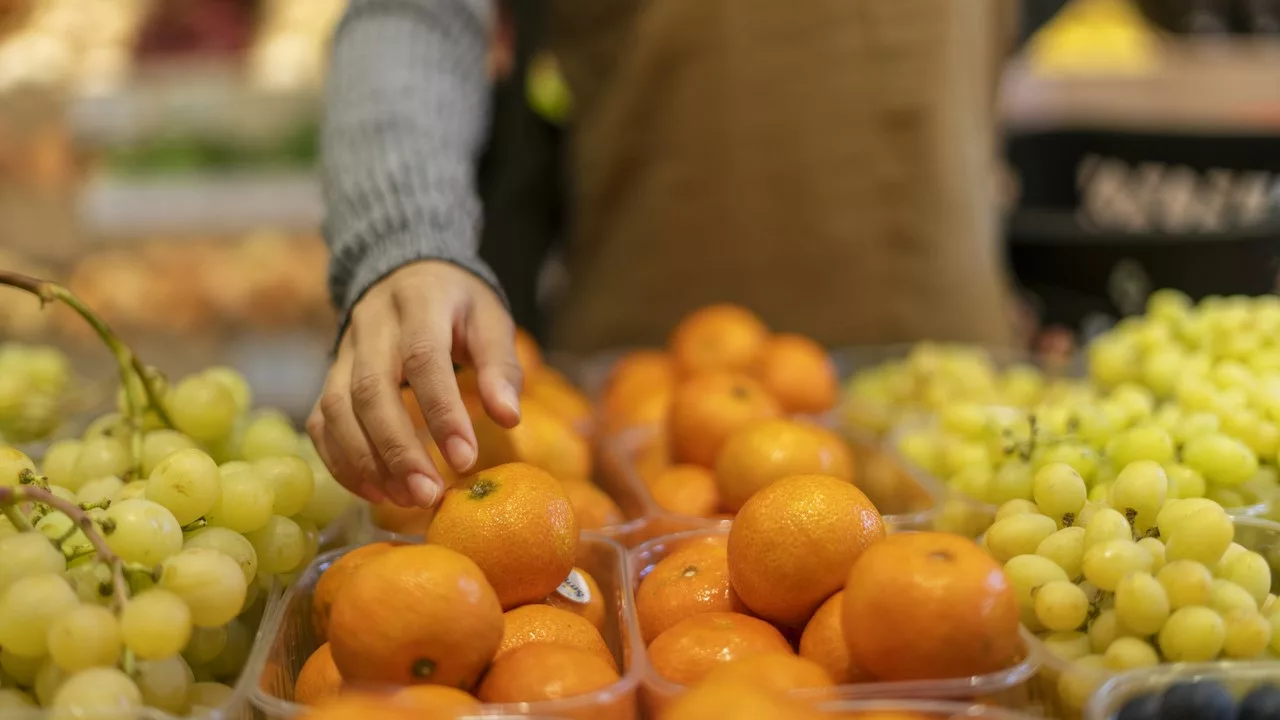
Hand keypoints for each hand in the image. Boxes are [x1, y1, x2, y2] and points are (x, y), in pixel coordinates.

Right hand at [307, 261, 522, 507]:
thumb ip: (500, 365)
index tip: (465, 458)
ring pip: (336, 408)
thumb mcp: (491, 319)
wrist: (406, 273)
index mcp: (418, 301)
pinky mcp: (328, 375)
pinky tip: (375, 491)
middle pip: (371, 389)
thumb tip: (509, 417)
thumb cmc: (458, 305)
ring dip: (366, 461)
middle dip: (398, 449)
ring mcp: (342, 349)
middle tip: (428, 494)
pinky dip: (341, 461)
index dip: (442, 411)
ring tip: (404, 499)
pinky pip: (319, 421)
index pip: (423, 358)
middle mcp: (371, 324)